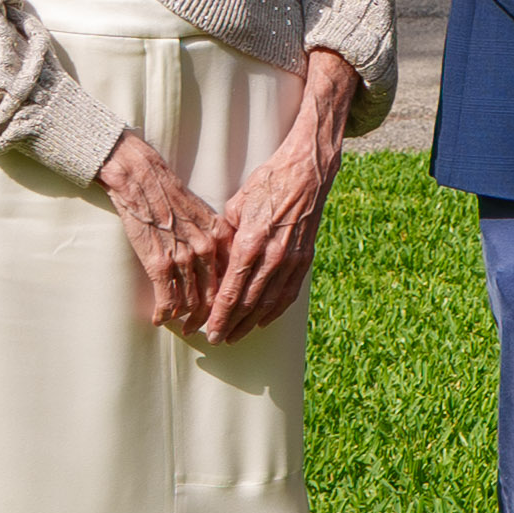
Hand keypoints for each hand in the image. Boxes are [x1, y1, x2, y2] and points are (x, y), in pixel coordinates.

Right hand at [99, 132, 233, 334]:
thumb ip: (218, 239)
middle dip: (214, 318)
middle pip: (216, 296)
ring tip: (185, 328)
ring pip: (192, 301)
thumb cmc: (172, 196)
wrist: (143, 180)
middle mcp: (207, 249)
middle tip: (211, 331)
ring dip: (188, 319)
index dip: (233, 300)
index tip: (231, 312)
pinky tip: (160, 319)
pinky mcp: (160, 263)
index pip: (234, 277)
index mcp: (222, 236)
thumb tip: (225, 263)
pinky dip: (164, 312)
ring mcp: (184, 258)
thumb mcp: (206, 215)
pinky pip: (167, 298)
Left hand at [197, 102, 346, 344]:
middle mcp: (273, 256)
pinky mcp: (305, 259)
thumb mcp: (235, 208)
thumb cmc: (266, 184)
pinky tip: (263, 320)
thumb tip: (213, 266)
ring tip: (236, 337)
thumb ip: (225, 240)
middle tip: (216, 340)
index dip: (218, 315)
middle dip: (231, 325)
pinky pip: (289, 293)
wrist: (307, 172)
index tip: (206, 330)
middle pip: (249, 303)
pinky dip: (275, 311)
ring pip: (269, 303)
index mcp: (251, 242)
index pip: (232, 291)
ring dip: (251, 324)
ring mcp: (292, 260)